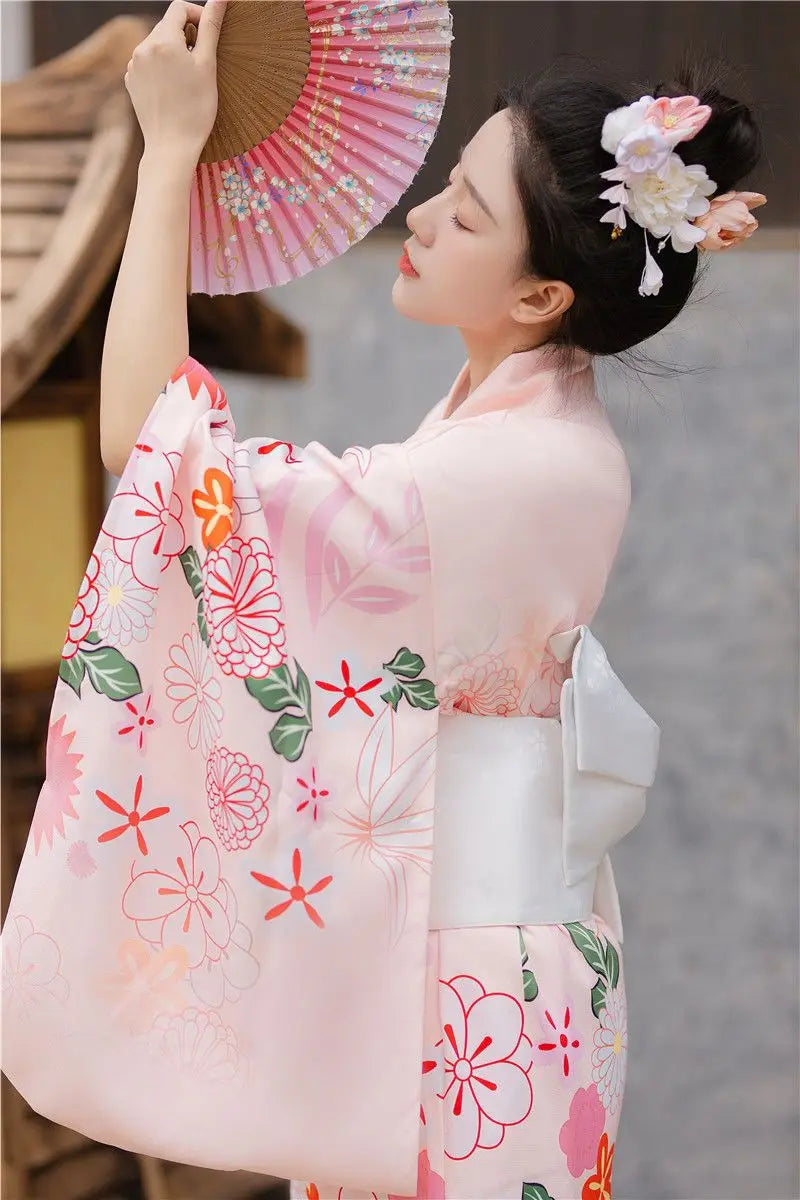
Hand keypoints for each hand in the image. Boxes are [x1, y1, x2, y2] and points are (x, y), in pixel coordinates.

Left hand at [124, 0, 226, 166]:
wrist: (171, 147)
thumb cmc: (196, 109)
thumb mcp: (207, 65)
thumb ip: (210, 28)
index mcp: (163, 40)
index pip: (179, 8)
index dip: (197, 14)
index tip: (209, 32)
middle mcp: (143, 47)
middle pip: (167, 26)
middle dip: (185, 35)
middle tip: (201, 61)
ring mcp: (134, 65)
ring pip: (157, 45)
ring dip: (173, 52)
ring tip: (187, 79)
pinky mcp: (131, 81)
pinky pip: (147, 63)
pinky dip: (161, 68)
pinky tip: (173, 89)